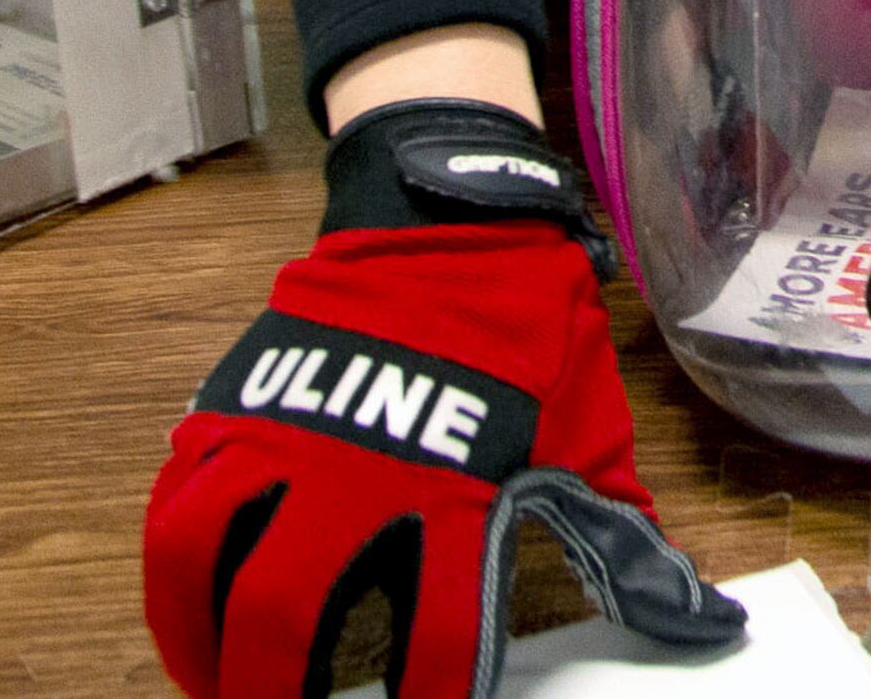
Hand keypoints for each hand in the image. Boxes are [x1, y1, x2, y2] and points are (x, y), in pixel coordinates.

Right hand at [143, 102, 743, 698]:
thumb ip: (620, 539)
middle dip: (285, 693)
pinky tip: (192, 629)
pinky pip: (176, 519)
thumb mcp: (589, 434)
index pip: (438, 634)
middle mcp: (358, 473)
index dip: (432, 694)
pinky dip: (174, 589)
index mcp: (457, 490)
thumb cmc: (528, 336)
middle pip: (293, 621)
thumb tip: (696, 619)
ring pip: (215, 577)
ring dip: (212, 654)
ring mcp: (282, 440)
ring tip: (228, 692)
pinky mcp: (232, 412)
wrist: (455, 220)